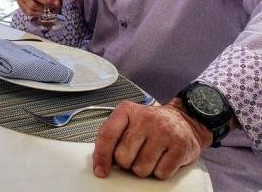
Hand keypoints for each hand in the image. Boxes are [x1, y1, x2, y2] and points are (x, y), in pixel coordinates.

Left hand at [92, 99, 212, 179]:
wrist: (183, 120)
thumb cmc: (152, 124)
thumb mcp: (129, 121)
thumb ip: (113, 136)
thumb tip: (100, 161)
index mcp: (127, 110)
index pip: (107, 134)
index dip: (101, 156)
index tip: (100, 170)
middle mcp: (145, 119)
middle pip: (123, 157)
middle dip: (127, 162)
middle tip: (135, 154)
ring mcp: (163, 132)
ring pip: (141, 169)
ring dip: (144, 168)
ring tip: (150, 155)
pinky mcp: (180, 146)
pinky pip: (161, 173)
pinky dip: (160, 172)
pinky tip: (162, 158)